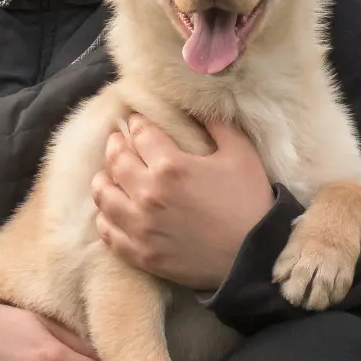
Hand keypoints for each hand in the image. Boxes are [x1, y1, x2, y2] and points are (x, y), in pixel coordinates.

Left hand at [92, 115, 273, 289]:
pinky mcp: (140, 254)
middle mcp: (148, 195)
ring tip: (110, 174)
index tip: (138, 121)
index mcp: (171, 166)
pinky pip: (108, 231)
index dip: (138, 123)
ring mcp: (141, 227)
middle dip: (116, 145)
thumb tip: (199, 105)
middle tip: (119, 141)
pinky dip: (106, 216)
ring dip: (104, 178)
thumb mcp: (240, 153)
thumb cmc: (250, 201)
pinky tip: (113, 209)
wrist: (256, 256)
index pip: (140, 134)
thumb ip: (217, 123)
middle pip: (115, 160)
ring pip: (103, 194)